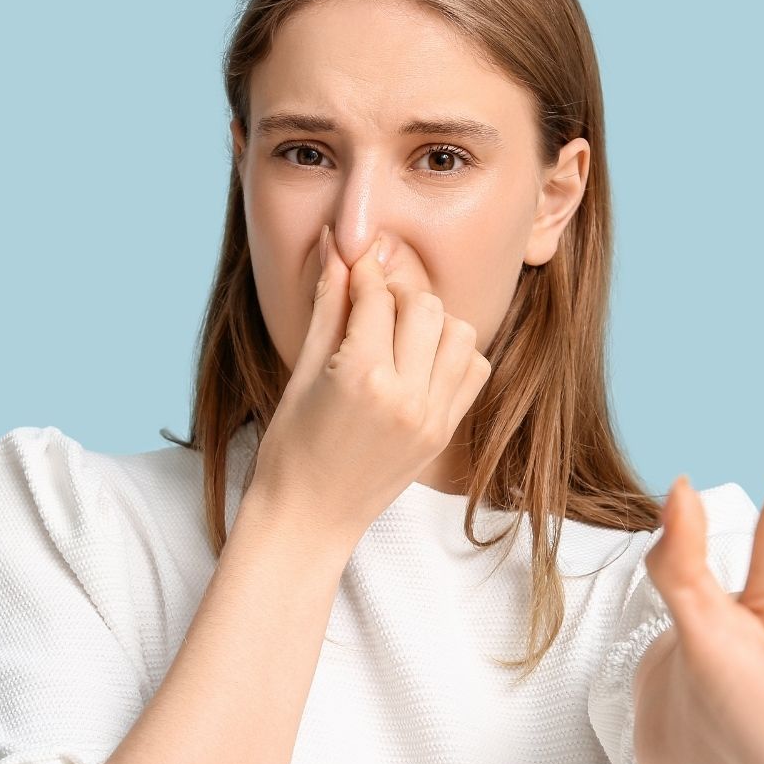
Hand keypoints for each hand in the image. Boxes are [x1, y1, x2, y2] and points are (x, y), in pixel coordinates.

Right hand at [249, 225, 491, 546]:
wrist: (308, 519)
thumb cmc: (289, 448)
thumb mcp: (300, 372)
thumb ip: (326, 305)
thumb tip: (336, 245)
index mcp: (360, 378)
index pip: (376, 296)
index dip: (362, 270)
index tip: (353, 261)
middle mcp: (405, 396)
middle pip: (424, 306)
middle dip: (397, 292)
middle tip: (372, 300)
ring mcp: (432, 418)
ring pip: (458, 331)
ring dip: (430, 320)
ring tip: (397, 333)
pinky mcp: (445, 433)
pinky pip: (473, 369)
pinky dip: (453, 352)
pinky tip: (420, 360)